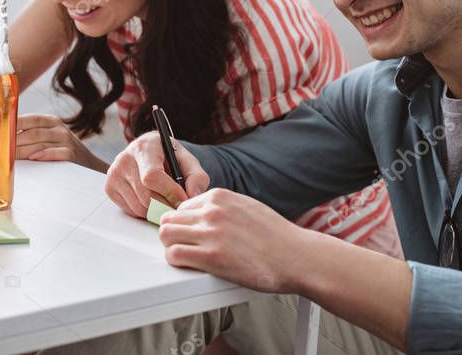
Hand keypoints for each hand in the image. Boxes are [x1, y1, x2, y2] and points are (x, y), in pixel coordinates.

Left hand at [16, 114, 107, 172]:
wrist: (89, 164)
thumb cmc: (61, 151)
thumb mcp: (49, 137)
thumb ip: (31, 135)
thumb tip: (3, 139)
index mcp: (50, 121)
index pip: (29, 119)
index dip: (13, 124)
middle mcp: (58, 128)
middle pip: (31, 133)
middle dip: (14, 142)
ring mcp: (66, 140)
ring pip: (39, 143)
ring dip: (22, 151)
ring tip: (8, 157)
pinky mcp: (71, 154)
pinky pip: (55, 152)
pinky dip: (43, 154)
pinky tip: (33, 158)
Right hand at [104, 132, 208, 217]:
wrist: (152, 154)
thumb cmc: (171, 158)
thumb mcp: (189, 162)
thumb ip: (197, 178)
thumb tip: (192, 195)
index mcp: (145, 146)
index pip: (152, 176)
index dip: (170, 192)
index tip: (183, 199)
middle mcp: (125, 158)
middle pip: (146, 196)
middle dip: (166, 205)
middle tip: (177, 206)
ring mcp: (114, 173)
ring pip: (139, 207)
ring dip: (157, 210)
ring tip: (166, 202)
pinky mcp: (110, 187)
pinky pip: (131, 211)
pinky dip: (145, 211)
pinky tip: (151, 199)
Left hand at [159, 188, 315, 293]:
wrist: (295, 256)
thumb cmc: (277, 236)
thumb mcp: (247, 207)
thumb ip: (223, 208)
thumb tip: (206, 215)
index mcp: (220, 197)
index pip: (182, 206)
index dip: (184, 223)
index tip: (190, 234)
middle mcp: (212, 212)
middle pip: (170, 218)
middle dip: (174, 233)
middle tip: (183, 245)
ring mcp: (211, 233)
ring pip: (166, 234)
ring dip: (172, 246)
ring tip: (185, 255)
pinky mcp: (211, 257)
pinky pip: (175, 255)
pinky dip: (176, 261)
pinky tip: (188, 264)